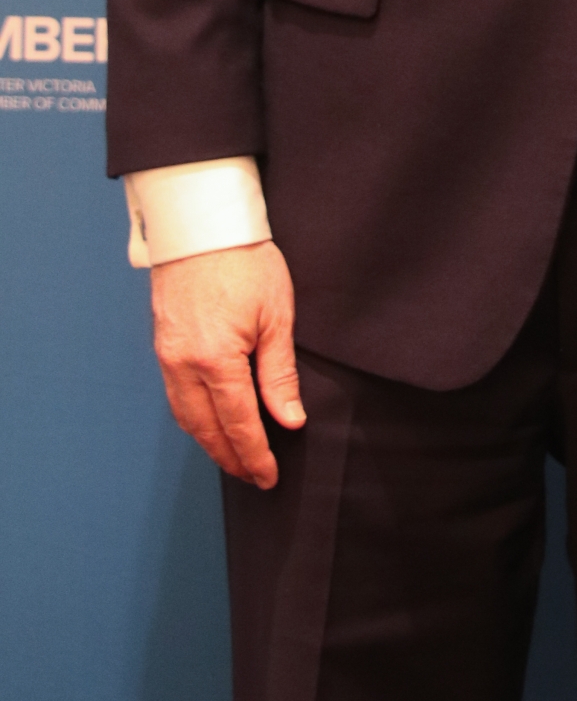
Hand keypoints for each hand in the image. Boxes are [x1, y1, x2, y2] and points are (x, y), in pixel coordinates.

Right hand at [150, 240, 304, 487]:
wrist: (203, 224)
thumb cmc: (246, 261)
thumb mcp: (276, 315)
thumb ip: (279, 374)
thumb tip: (289, 420)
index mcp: (216, 361)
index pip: (238, 424)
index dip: (255, 456)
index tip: (269, 477)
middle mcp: (183, 366)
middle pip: (206, 429)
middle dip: (230, 458)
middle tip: (253, 476)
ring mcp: (167, 356)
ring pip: (186, 417)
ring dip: (210, 442)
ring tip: (235, 457)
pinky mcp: (162, 345)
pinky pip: (176, 396)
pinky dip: (194, 418)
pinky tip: (211, 422)